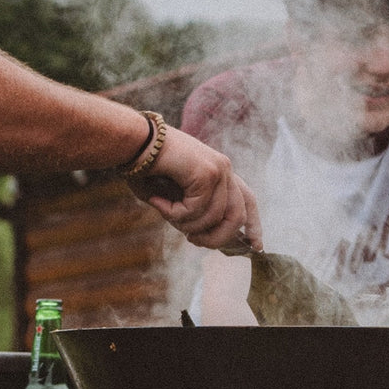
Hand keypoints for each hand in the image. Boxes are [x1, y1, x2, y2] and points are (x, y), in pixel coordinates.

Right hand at [127, 127, 261, 250]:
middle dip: (216, 238)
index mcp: (220, 171)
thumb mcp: (175, 195)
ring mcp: (218, 168)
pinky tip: (158, 201)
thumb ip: (193, 211)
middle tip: (193, 241)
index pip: (248, 200)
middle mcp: (224, 168)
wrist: (132, 142)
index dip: (253, 225)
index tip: (256, 247)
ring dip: (187, 224)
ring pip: (214, 217)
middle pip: (237, 216)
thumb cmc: (147, 169)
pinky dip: (174, 214)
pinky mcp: (207, 172)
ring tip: (165, 212)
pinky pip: (196, 210)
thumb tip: (204, 236)